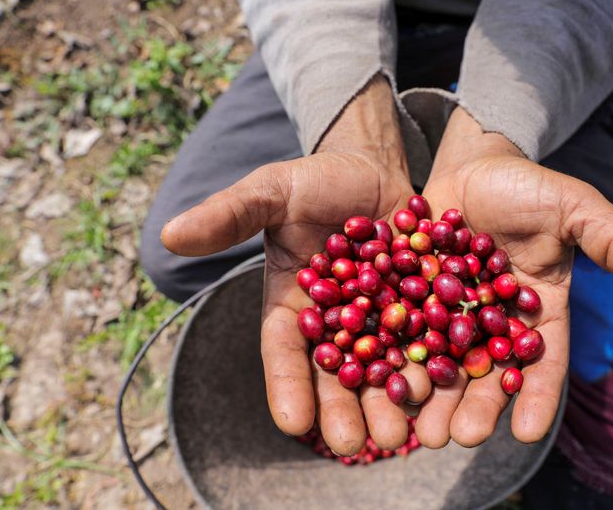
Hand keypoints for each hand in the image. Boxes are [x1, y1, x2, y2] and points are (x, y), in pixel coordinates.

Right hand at [161, 77, 431, 454]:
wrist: (372, 168)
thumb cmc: (314, 181)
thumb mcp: (271, 191)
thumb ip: (229, 215)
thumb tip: (168, 235)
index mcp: (292, 306)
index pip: (285, 352)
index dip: (287, 386)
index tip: (294, 424)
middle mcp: (335, 323)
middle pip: (338, 374)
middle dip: (345, 410)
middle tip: (356, 444)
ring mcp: (380, 319)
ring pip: (385, 368)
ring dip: (392, 402)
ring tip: (402, 433)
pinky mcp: (422, 307)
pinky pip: (429, 341)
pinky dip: (435, 367)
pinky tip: (444, 392)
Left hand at [414, 107, 612, 447]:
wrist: (473, 165)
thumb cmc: (530, 188)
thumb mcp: (573, 207)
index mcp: (537, 315)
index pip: (541, 363)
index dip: (536, 397)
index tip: (528, 433)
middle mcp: (493, 325)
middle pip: (484, 374)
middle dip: (473, 408)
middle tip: (457, 438)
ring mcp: (448, 315)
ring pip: (439, 362)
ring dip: (428, 396)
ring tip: (415, 428)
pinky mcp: (410, 299)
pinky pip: (399, 331)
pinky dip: (389, 355)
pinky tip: (377, 379)